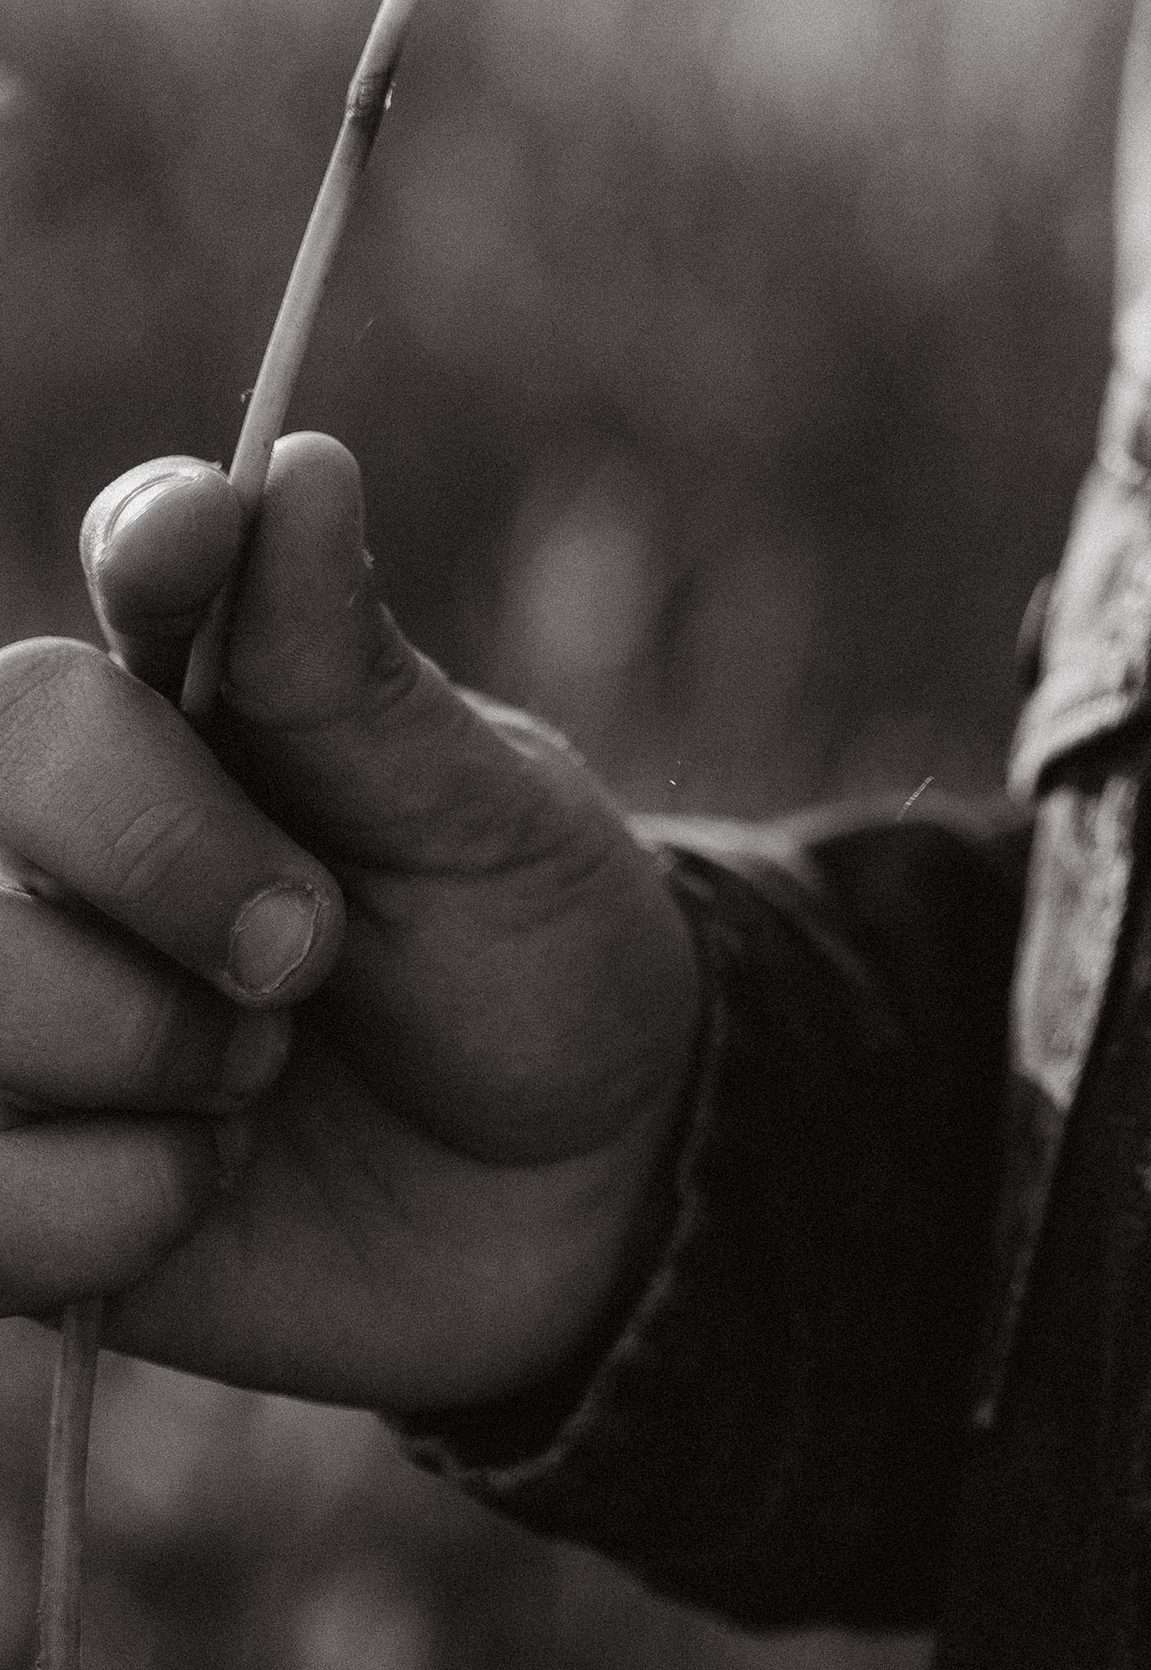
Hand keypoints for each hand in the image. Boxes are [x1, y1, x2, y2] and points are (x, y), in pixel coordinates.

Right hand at [0, 432, 702, 1412]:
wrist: (575, 1191)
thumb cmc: (530, 963)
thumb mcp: (488, 821)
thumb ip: (356, 679)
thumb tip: (297, 470)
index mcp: (206, 707)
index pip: (133, 570)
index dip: (148, 543)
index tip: (196, 537)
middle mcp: (81, 838)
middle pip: (0, 757)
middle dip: (158, 849)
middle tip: (308, 945)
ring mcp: (29, 1005)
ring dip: (139, 1040)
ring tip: (263, 1077)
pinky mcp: (14, 1183)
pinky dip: (111, 1199)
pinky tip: (208, 1185)